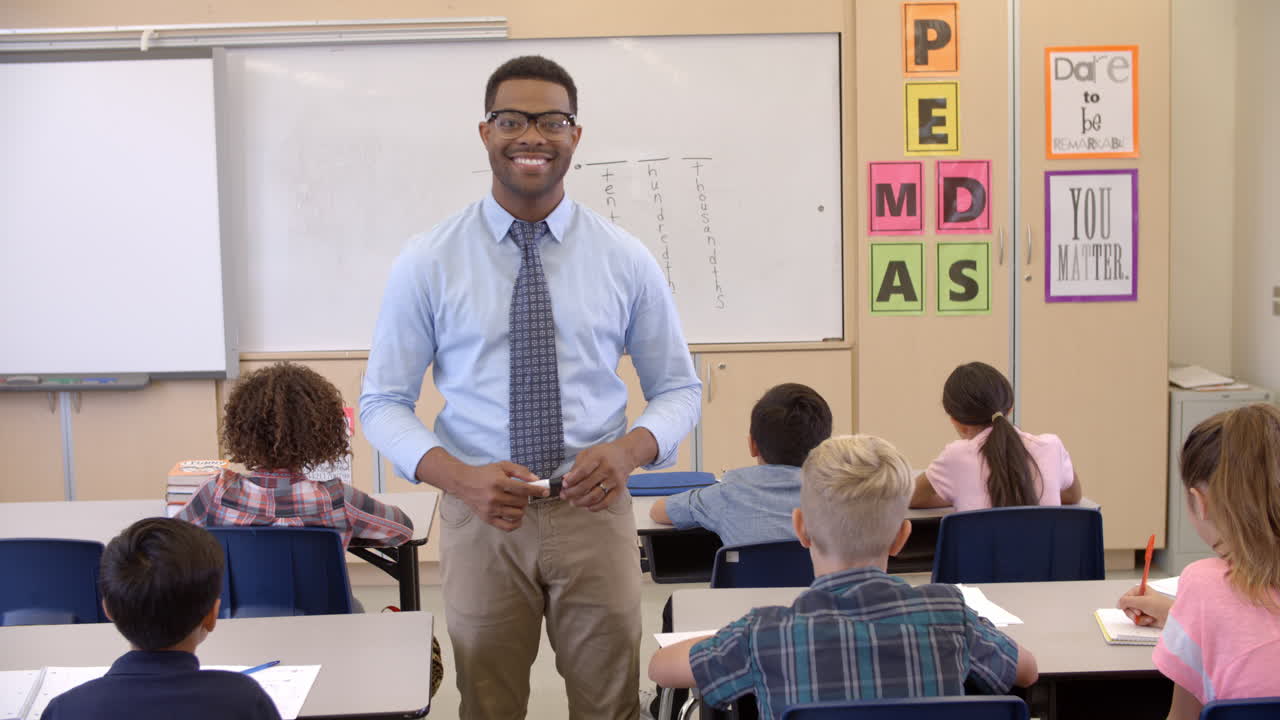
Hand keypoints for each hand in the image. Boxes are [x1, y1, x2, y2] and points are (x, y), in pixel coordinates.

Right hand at [419, 448, 548, 531]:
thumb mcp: (502, 466)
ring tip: (517, 503)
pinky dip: (516, 523)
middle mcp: (494, 497)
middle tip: (522, 495)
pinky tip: (516, 517)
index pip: (524, 489)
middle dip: (526, 498)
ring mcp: (491, 509)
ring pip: (517, 514)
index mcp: (499, 482)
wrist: (463, 483)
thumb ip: (520, 471)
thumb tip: (536, 480)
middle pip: (522, 502)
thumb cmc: (485, 473)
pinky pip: (508, 526)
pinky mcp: (488, 518)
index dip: (537, 490)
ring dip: (522, 509)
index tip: (545, 491)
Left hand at [561, 441, 635, 511]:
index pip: (583, 471)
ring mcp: (614, 480)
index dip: (572, 480)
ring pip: (595, 496)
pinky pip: (607, 502)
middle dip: (573, 493)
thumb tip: (566, 479)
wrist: (626, 454)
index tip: (564, 485)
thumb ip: (577, 466)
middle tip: (564, 496)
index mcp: (598, 457)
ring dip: (582, 502)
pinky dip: (596, 507)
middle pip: (587, 485)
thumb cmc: (604, 454)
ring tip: (573, 503)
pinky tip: (587, 507)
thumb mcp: (589, 453)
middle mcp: (607, 469)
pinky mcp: (620, 489)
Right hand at [1116, 585, 1173, 627]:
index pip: (1125, 597)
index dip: (1126, 603)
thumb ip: (1126, 601)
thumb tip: (1118, 604)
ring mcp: (1143, 608)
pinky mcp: (1146, 616)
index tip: (1131, 607)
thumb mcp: (1141, 601)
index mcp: (1139, 590)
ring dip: (1139, 618)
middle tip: (1140, 612)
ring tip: (1148, 616)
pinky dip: (1143, 621)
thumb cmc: (1161, 606)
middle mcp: (1140, 599)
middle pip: (1127, 607)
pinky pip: (1137, 620)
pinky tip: (1151, 620)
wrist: (1172, 617)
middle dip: (1133, 612)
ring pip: (1132, 615)